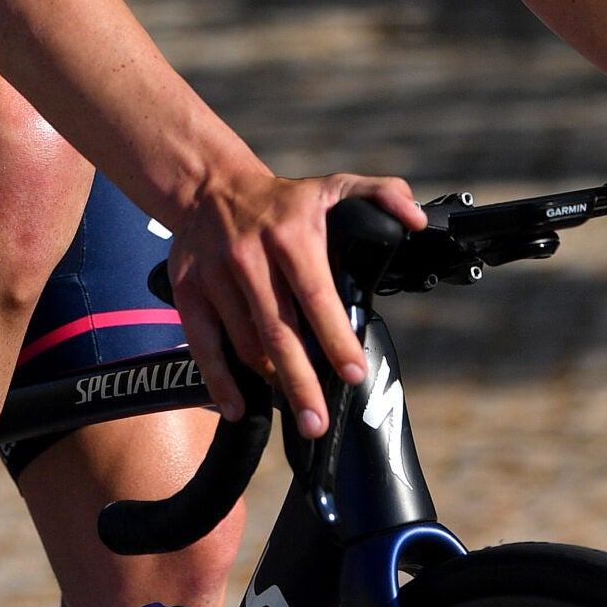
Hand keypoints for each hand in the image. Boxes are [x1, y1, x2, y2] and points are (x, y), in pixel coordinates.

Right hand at [163, 170, 426, 440]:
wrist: (210, 187)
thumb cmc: (283, 201)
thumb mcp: (334, 185)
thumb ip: (382, 196)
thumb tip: (417, 221)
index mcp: (291, 235)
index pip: (316, 294)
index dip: (335, 338)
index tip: (353, 372)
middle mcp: (250, 256)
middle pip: (278, 331)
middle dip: (300, 382)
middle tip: (318, 421)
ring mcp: (215, 276)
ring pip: (246, 343)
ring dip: (271, 382)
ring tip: (298, 407)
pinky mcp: (188, 291)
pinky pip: (203, 345)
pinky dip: (220, 381)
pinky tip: (239, 408)